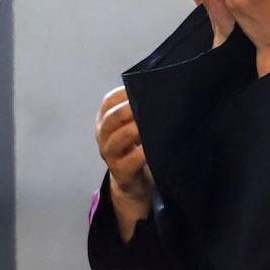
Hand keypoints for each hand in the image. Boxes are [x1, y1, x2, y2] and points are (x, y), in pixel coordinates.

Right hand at [95, 86, 152, 201]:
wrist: (134, 182)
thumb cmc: (137, 147)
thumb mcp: (134, 127)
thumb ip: (142, 111)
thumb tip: (165, 92)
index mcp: (106, 120)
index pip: (109, 101)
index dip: (125, 93)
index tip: (146, 88)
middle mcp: (104, 135)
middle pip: (111, 118)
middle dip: (129, 109)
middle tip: (150, 104)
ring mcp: (110, 154)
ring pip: (117, 138)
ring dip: (134, 129)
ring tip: (150, 124)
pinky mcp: (121, 171)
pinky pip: (130, 161)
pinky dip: (142, 153)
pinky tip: (154, 147)